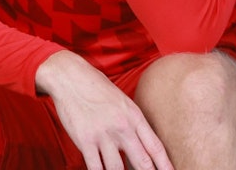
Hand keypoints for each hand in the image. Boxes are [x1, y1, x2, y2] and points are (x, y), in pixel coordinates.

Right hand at [36, 51, 173, 169]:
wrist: (68, 76)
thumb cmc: (95, 87)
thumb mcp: (121, 101)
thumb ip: (133, 123)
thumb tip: (141, 146)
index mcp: (134, 116)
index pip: (156, 148)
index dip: (166, 166)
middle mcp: (122, 127)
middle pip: (143, 163)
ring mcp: (103, 134)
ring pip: (118, 169)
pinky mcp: (84, 140)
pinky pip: (96, 167)